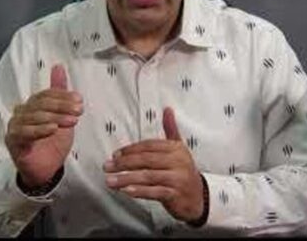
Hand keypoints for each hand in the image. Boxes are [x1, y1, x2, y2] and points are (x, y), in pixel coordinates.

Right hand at [5, 64, 82, 187]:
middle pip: (41, 104)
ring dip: (56, 118)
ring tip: (72, 121)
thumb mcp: (62, 116)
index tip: (79, 100)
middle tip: (78, 110)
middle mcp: (21, 112)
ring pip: (35, 117)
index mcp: (32, 104)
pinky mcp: (12, 141)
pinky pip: (25, 133)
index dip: (63, 96)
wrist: (46, 169)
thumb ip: (59, 93)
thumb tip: (59, 67)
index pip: (46, 94)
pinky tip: (53, 129)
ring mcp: (15, 126)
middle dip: (62, 106)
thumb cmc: (52, 143)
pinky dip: (40, 130)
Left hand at [103, 107, 204, 222]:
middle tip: (108, 166)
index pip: (149, 146)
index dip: (130, 149)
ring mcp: (177, 179)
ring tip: (110, 181)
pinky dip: (140, 191)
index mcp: (176, 149)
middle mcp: (178, 162)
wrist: (199, 197)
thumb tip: (167, 109)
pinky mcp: (175, 195)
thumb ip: (170, 129)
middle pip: (146, 160)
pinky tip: (126, 191)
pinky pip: (155, 192)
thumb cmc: (184, 172)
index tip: (115, 155)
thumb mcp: (179, 149)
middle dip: (124, 163)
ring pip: (148, 176)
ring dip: (126, 179)